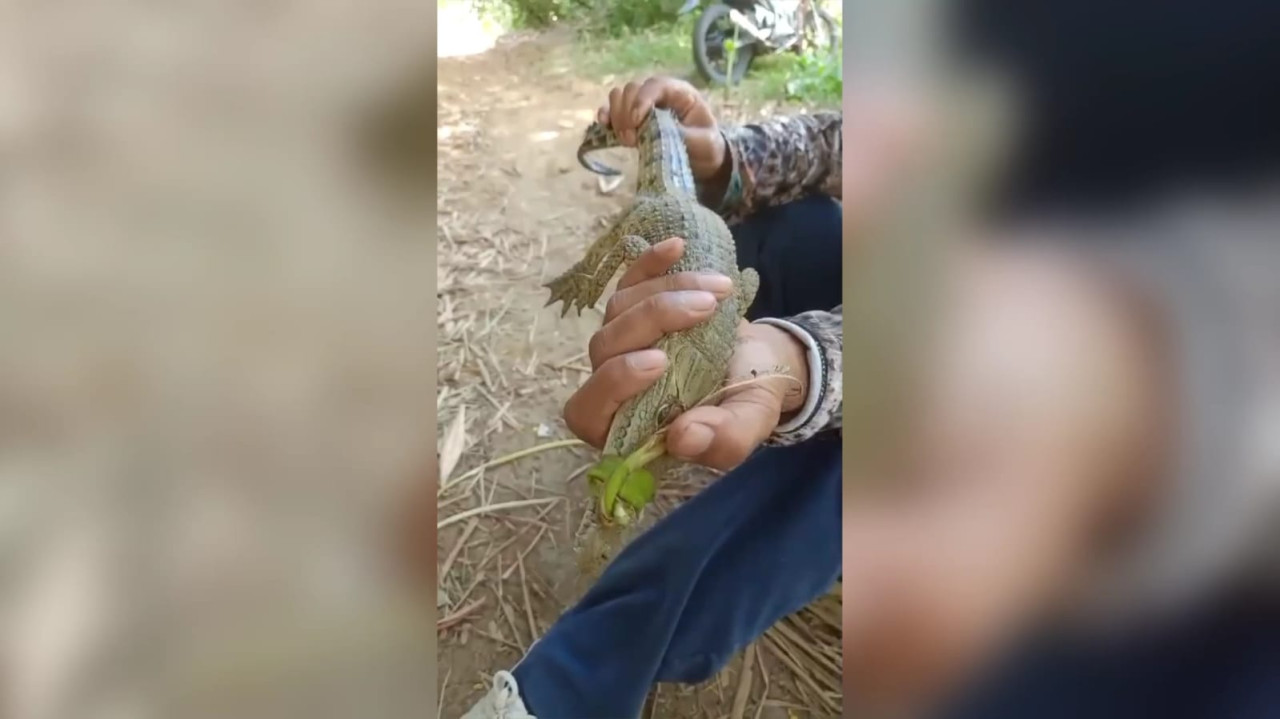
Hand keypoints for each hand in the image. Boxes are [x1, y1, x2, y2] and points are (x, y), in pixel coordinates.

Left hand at [563, 237, 808, 470]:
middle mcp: (612, 385)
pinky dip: (650, 261)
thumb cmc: (747, 402)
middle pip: (604, 349)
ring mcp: (620, 341)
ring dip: (668, 292)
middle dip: (653, 321)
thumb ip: (722, 441)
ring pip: (619, 310)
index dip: (613, 384)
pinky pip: (630, 280)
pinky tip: (677, 246)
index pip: (587, 413)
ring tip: (721, 289)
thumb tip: (682, 438)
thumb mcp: (748, 426)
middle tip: (707, 307)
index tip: (660, 361)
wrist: (761, 365)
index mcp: (626, 427)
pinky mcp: (636, 307)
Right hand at [597, 76, 728, 185]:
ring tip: (628, 141)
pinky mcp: (631, 119)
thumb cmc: (707, 146)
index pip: (655, 85)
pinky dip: (606, 118)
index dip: (642, 100)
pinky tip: (606, 128)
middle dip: (627, 113)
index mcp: (679, 92)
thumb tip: (657, 131)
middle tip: (633, 140)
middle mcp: (658, 94)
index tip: (637, 122)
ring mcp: (642, 105)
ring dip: (617, 117)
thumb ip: (682, 134)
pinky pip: (611, 110)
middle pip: (632, 89)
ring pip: (618, 97)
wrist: (704, 159)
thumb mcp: (703, 142)